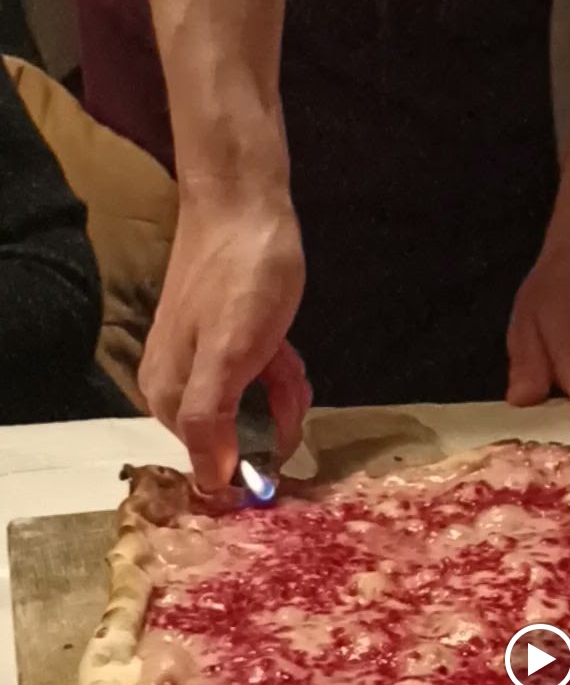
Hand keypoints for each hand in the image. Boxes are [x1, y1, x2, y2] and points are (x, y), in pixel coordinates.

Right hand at [138, 190, 309, 490]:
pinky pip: (256, 383)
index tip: (281, 442)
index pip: (209, 465)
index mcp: (167, 397)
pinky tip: (286, 351)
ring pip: (253, 410)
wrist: (242, 203)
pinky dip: (278, 374)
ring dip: (281, 393)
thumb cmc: (240, 277)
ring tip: (287, 357)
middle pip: (236, 439)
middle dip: (273, 418)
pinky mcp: (224, 347)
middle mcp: (175, 388)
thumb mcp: (228, 355)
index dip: (251, 464)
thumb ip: (209, 419)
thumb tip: (209, 481)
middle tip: (285, 379)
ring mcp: (200, 365)